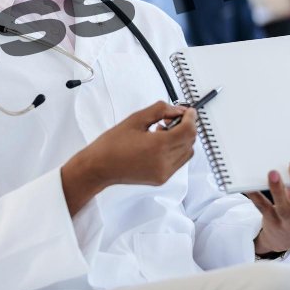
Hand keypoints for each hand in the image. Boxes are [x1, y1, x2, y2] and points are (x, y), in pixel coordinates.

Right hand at [79, 101, 196, 186]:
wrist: (99, 167)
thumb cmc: (112, 145)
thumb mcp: (136, 119)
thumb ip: (160, 110)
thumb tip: (178, 110)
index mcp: (158, 146)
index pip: (188, 130)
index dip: (191, 118)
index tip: (188, 111)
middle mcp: (164, 161)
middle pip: (190, 141)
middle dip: (186, 126)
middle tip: (172, 118)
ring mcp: (164, 172)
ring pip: (187, 152)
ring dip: (182, 139)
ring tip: (163, 131)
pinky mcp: (161, 178)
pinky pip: (179, 162)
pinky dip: (176, 150)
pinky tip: (160, 143)